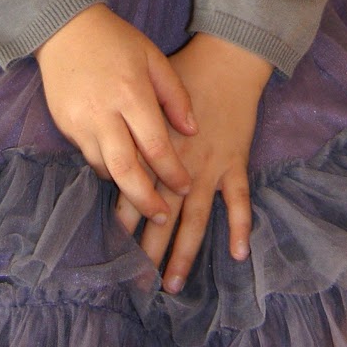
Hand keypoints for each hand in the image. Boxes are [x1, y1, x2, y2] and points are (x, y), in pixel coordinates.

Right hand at [35, 4, 196, 223]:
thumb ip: (175, 95)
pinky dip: (105, 166)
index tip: (184, 187)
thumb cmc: (115, 40)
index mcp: (131, 93)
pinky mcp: (64, 125)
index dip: (172, 173)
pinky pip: (88, 155)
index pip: (155, 146)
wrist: (65, 28)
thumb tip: (191, 131)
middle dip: (145, 199)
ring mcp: (80, 121)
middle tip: (161, 215)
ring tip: (142, 196)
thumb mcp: (153, 57)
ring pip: (105, 168)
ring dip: (124, 185)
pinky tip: (119, 168)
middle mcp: (103, 113)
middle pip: (126, 170)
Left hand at [116, 34, 271, 292]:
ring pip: (196, 218)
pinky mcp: (235, 163)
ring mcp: (210, 167)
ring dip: (185, 253)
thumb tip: (105, 154)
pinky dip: (241, 226)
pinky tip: (237, 254)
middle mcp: (181, 164)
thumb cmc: (183, 73)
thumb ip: (129, 127)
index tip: (111, 248)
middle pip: (162, 215)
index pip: (134, 190)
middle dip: (149, 251)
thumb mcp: (146, 94)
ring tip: (174, 285)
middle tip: (137, 285)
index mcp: (156, 148)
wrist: (225, 60)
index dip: (123, 219)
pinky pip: (240, 200)